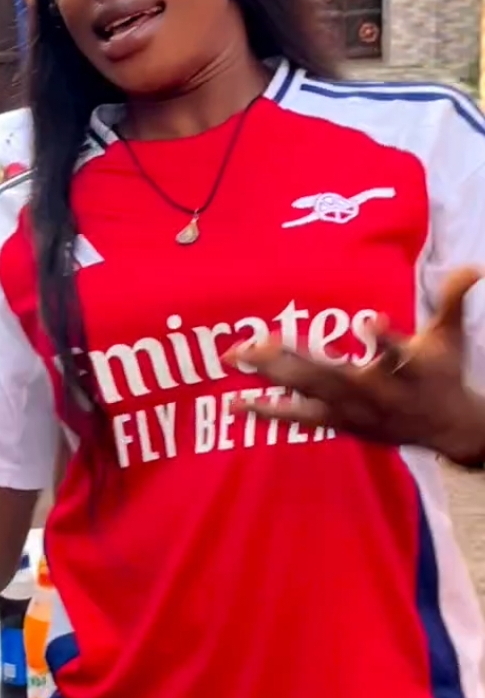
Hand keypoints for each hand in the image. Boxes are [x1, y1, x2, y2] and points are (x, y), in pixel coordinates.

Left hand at [227, 268, 484, 464]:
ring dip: (271, 376)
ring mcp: (353, 411)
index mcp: (404, 369)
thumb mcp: (449, 337)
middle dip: (294, 358)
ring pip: (308, 392)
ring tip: (238, 358)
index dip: (384, 338)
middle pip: (332, 374)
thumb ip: (452, 300)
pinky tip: (237, 402)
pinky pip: (299, 417)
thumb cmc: (442, 375)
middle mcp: (375, 393)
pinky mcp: (339, 423)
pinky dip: (269, 410)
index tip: (372, 320)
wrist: (446, 429)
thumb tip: (472, 267)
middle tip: (261, 339)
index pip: (396, 352)